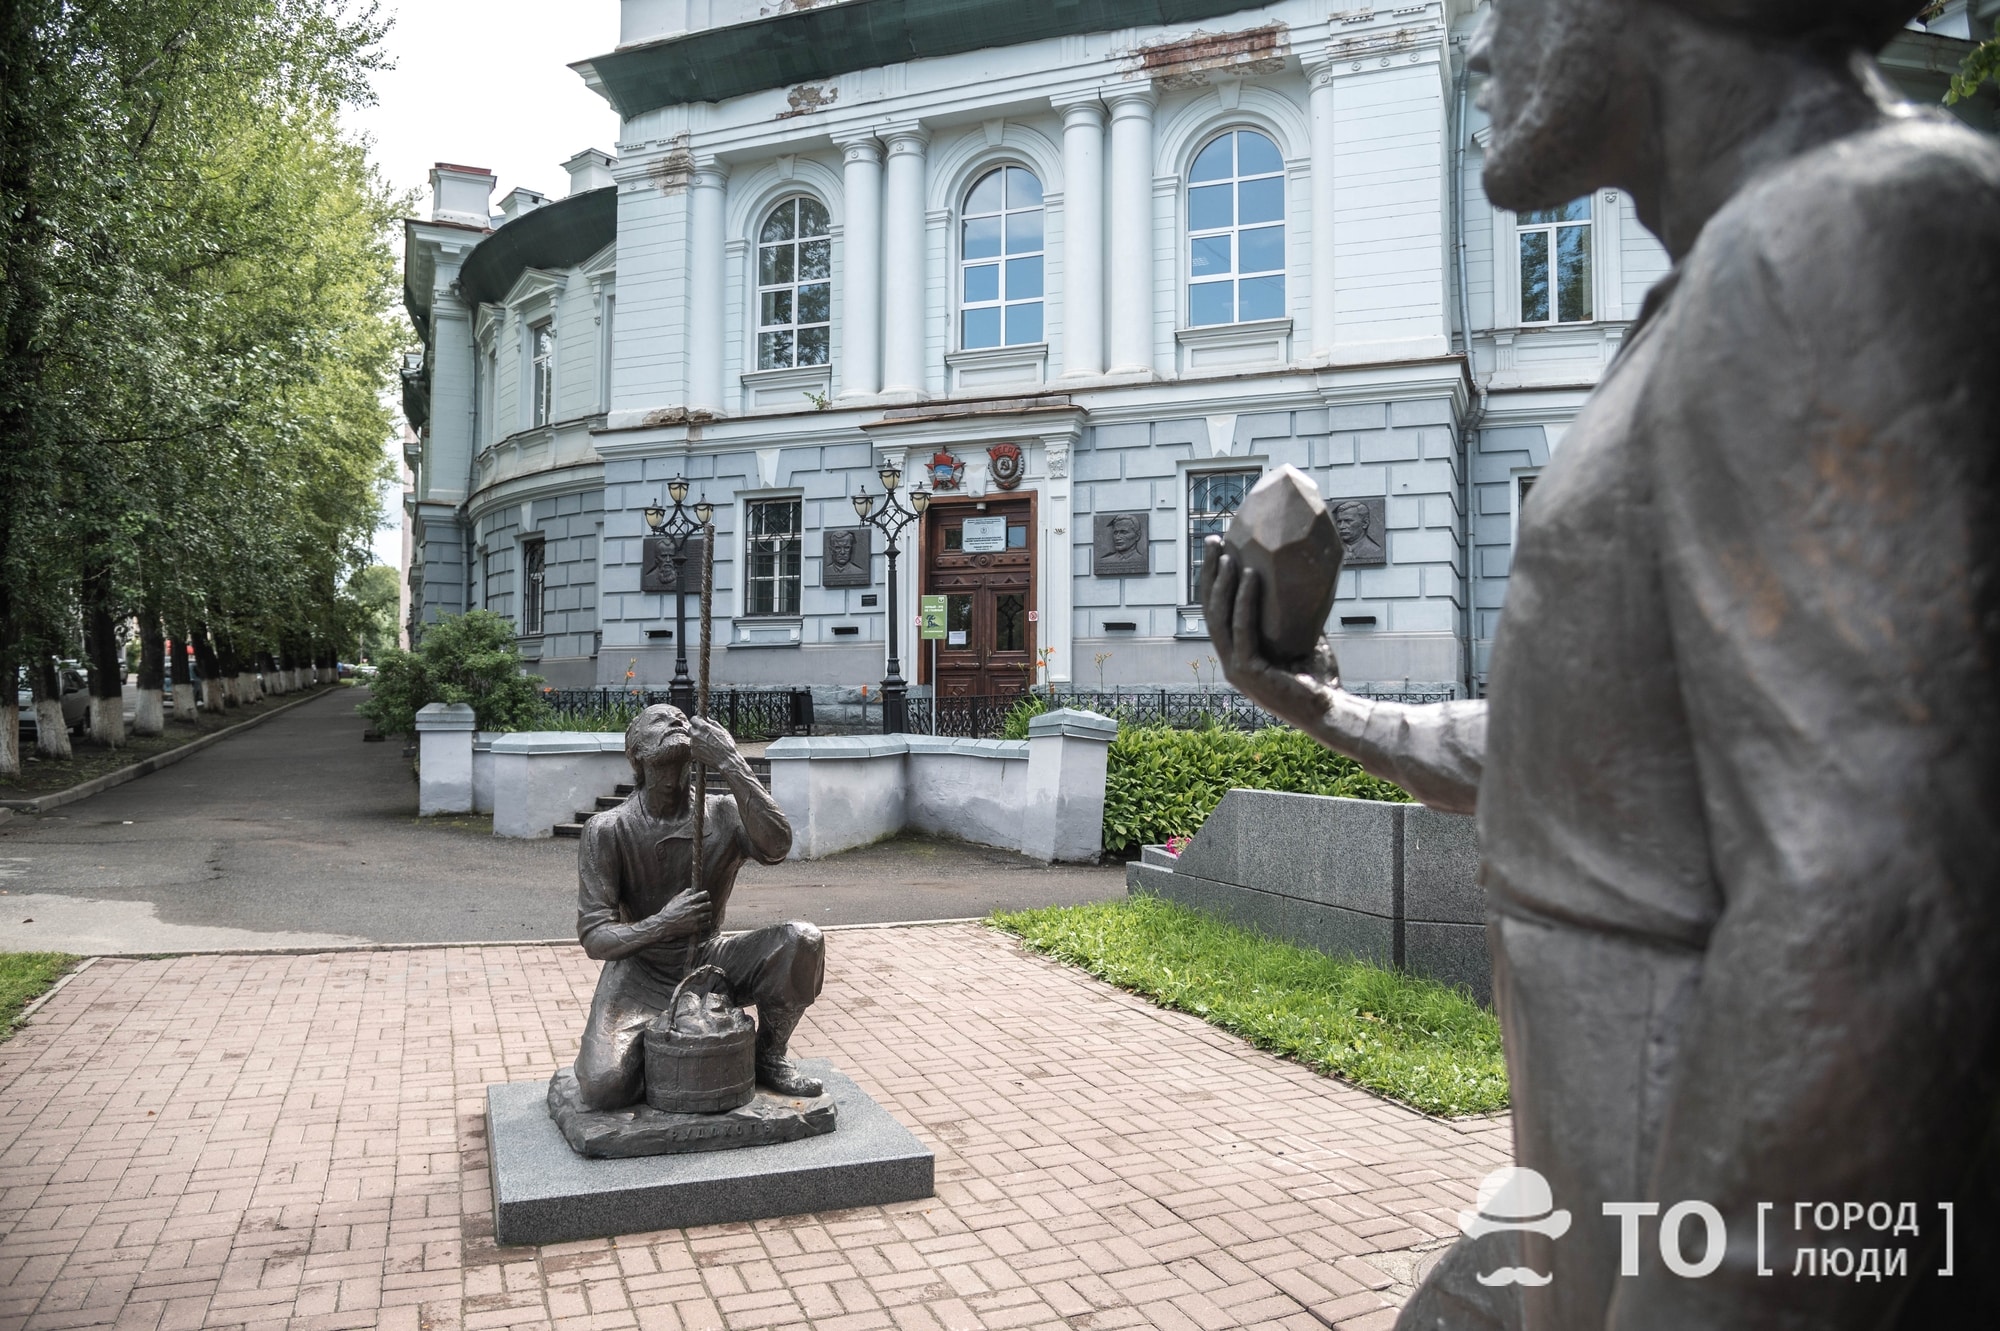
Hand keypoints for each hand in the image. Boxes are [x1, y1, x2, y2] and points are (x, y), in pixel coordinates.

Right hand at [648, 888, 712, 939]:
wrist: (663, 925)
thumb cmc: (669, 912)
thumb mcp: (676, 899)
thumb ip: (685, 893)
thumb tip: (692, 890)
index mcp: (690, 900)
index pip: (705, 894)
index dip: (705, 896)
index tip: (704, 899)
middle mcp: (695, 908)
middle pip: (709, 905)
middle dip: (706, 906)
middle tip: (703, 909)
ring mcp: (696, 918)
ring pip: (709, 914)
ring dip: (706, 915)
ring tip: (701, 916)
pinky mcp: (696, 928)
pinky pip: (707, 924)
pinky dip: (705, 924)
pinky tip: (700, 923)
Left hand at [688, 716, 737, 768]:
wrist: (726, 760)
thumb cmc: (727, 745)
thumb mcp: (722, 730)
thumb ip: (713, 723)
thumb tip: (707, 719)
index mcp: (704, 727)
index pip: (693, 719)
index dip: (697, 720)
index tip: (699, 722)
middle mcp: (696, 735)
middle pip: (691, 728)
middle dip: (696, 729)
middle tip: (704, 733)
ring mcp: (693, 744)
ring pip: (692, 738)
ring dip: (697, 739)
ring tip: (707, 744)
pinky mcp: (693, 752)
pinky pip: (693, 747)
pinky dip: (698, 748)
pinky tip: (706, 750)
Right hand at [1202, 536, 1341, 731]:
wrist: (1330, 711)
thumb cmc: (1319, 679)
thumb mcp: (1302, 639)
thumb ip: (1291, 617)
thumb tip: (1300, 581)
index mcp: (1238, 655)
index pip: (1217, 613)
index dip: (1213, 581)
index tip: (1217, 550)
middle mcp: (1231, 661)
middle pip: (1210, 610)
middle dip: (1208, 574)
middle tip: (1212, 542)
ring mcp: (1236, 668)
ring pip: (1219, 618)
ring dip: (1221, 583)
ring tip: (1227, 555)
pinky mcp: (1249, 671)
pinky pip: (1243, 628)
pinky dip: (1244, 600)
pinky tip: (1250, 576)